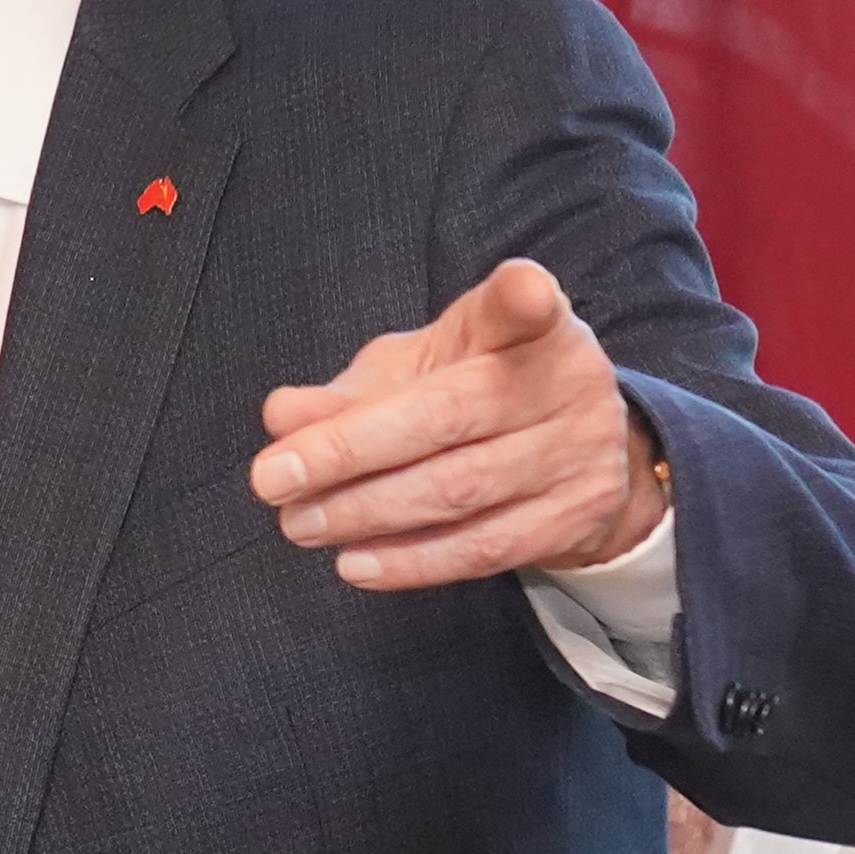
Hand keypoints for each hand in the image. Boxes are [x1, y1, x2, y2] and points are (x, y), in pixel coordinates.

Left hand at [251, 259, 666, 590]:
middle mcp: (567, 380)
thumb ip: (349, 393)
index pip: (522, 304)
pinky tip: (357, 563)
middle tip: (272, 480)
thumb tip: (281, 416)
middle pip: (449, 417)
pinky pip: (484, 548)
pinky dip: (412, 561)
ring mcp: (582, 450)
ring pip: (459, 490)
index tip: (526, 290)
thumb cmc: (470, 392)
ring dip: (365, 514)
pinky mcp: (580, 515)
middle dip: (348, 452)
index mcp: (527, 324)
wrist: (567, 451)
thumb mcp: (414, 372)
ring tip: (300, 524)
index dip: (523, 296)